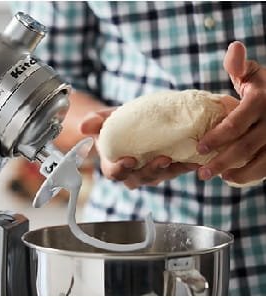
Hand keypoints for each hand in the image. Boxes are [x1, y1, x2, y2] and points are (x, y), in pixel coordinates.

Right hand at [80, 108, 198, 188]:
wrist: (131, 125)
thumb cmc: (115, 124)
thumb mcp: (103, 120)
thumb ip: (94, 121)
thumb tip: (84, 125)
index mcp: (114, 165)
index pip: (115, 173)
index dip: (121, 169)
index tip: (129, 159)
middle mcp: (132, 173)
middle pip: (141, 177)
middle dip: (152, 170)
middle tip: (163, 158)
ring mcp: (150, 172)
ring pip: (161, 176)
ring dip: (173, 170)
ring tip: (186, 159)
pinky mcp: (166, 167)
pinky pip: (176, 170)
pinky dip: (186, 164)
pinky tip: (196, 158)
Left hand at [197, 41, 265, 183]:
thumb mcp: (254, 74)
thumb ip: (239, 66)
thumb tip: (233, 47)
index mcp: (261, 101)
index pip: (235, 124)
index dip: (215, 138)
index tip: (198, 147)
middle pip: (244, 147)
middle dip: (221, 161)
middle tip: (201, 173)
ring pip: (260, 162)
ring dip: (237, 173)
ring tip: (216, 178)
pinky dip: (251, 175)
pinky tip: (233, 177)